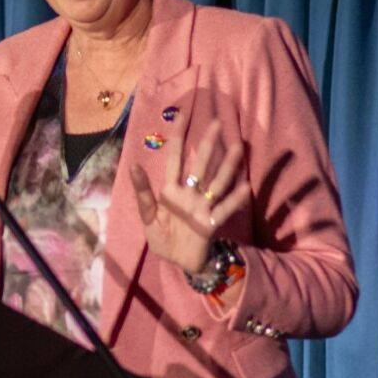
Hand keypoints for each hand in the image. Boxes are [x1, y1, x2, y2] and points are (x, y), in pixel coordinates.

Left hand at [129, 118, 248, 273]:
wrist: (178, 263)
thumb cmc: (163, 238)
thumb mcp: (148, 217)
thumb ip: (142, 193)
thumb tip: (132, 165)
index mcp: (171, 191)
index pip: (175, 157)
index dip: (178, 136)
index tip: (183, 114)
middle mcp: (189, 194)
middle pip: (200, 165)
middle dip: (208, 145)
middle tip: (218, 123)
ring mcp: (202, 207)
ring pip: (215, 183)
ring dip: (226, 166)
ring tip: (237, 148)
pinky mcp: (210, 223)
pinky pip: (223, 209)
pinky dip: (234, 199)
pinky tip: (245, 187)